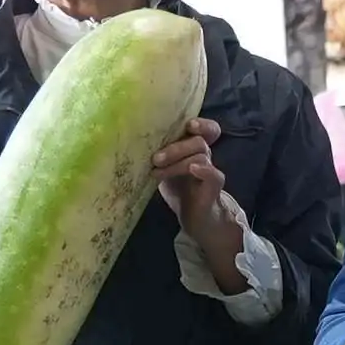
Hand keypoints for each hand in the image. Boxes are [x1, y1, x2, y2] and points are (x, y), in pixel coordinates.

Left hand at [150, 119, 242, 290]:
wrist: (196, 220)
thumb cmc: (179, 191)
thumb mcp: (165, 170)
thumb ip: (159, 156)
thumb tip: (131, 144)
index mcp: (193, 150)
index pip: (207, 129)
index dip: (202, 124)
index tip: (189, 124)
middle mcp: (204, 157)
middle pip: (197, 141)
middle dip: (175, 148)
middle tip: (155, 159)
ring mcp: (210, 171)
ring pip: (200, 156)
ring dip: (176, 162)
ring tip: (157, 173)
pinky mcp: (214, 188)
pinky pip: (214, 174)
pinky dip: (203, 169)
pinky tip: (192, 170)